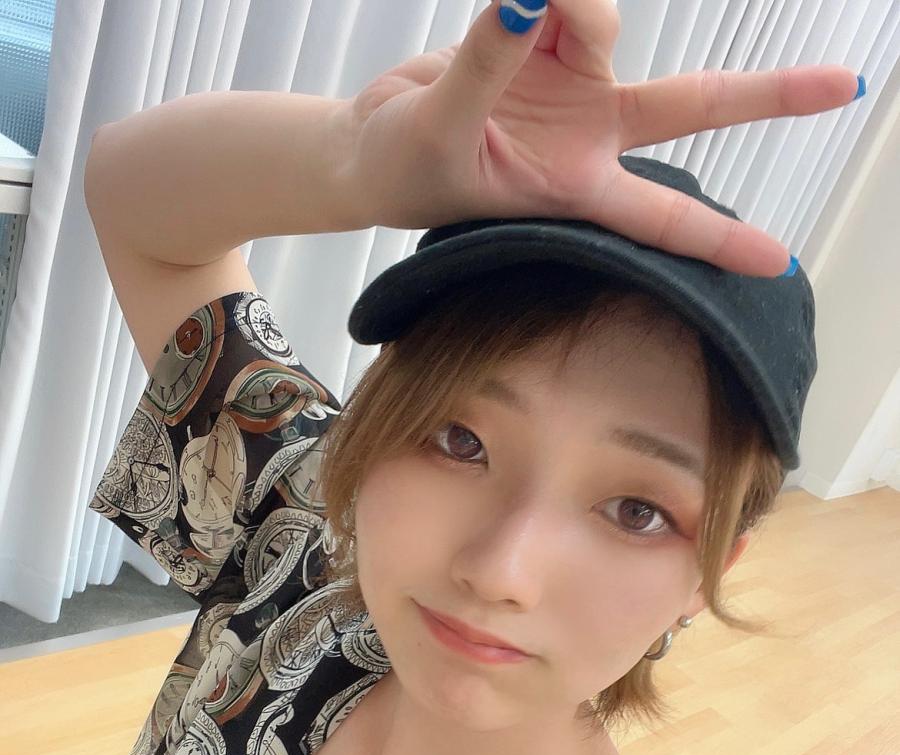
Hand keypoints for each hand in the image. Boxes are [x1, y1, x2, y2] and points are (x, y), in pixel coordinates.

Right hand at [344, 0, 860, 275]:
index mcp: (574, 188)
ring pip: (602, 19)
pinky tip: (501, 10)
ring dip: (567, 9)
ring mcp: (571, 83)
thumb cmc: (406, 169)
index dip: (718, 238)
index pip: (659, 216)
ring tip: (501, 18)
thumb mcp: (443, 132)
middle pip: (694, 107)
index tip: (777, 262)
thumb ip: (488, 63)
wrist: (370, 146)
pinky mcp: (543, 37)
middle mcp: (588, 134)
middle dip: (765, 95)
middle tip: (844, 87)